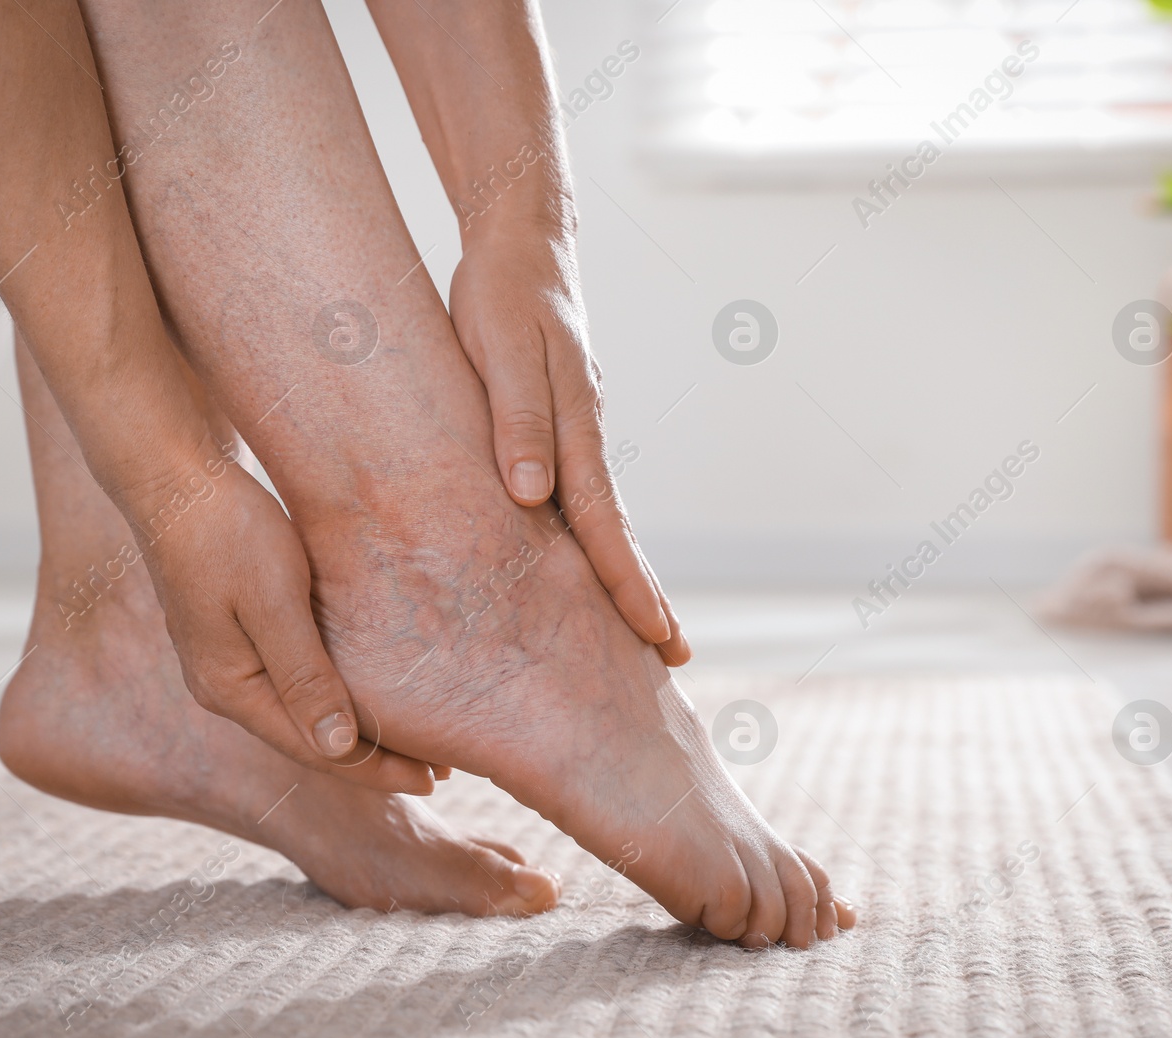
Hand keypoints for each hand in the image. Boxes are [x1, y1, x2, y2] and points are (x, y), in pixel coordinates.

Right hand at [127, 448, 437, 793]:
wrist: (171, 476)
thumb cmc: (225, 529)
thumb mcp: (273, 599)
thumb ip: (304, 675)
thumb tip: (339, 747)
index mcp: (230, 688)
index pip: (316, 750)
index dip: (378, 769)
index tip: (435, 779)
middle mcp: (225, 685)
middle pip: (311, 739)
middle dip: (376, 756)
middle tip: (442, 767)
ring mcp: (228, 659)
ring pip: (305, 710)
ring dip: (360, 726)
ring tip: (418, 736)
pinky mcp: (238, 630)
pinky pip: (296, 678)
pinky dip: (339, 691)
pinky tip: (371, 686)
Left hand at [449, 227, 688, 665]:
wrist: (519, 243)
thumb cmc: (500, 295)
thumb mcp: (497, 350)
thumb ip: (515, 421)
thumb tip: (531, 498)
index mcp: (575, 425)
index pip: (605, 521)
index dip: (626, 582)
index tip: (654, 635)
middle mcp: (586, 436)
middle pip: (619, 531)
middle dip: (644, 596)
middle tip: (674, 660)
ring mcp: (579, 433)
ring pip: (603, 518)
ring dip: (624, 573)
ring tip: (645, 630)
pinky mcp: (562, 428)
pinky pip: (581, 495)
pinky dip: (594, 538)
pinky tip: (593, 564)